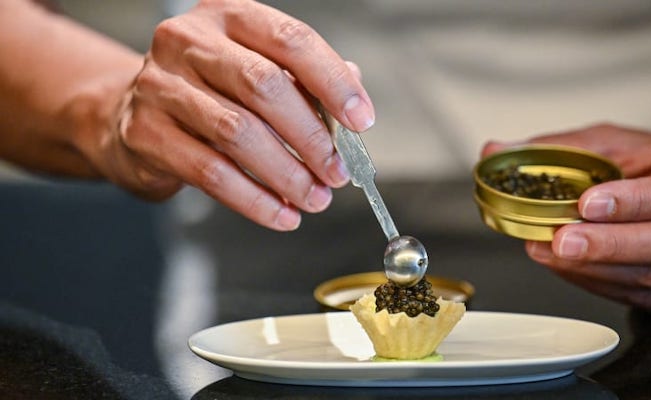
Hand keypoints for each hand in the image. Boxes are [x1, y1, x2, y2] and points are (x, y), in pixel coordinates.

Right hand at [94, 0, 372, 230]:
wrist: (131, 115)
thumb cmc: (211, 93)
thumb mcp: (256, 72)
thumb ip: (305, 84)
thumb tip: (354, 108)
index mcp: (228, 14)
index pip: (291, 40)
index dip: (332, 81)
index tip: (361, 121)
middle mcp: (189, 40)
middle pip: (264, 86)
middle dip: (311, 136)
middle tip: (337, 172)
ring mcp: (160, 84)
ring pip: (238, 133)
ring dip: (287, 173)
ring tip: (315, 198)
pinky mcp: (145, 132)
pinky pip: (211, 172)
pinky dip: (254, 199)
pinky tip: (281, 214)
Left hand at [482, 124, 650, 310]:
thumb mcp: (623, 143)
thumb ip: (564, 147)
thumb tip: (495, 151)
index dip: (635, 201)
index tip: (588, 202)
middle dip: (609, 244)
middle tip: (561, 240)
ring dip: (597, 268)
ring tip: (550, 253)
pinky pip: (641, 296)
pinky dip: (599, 283)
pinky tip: (567, 268)